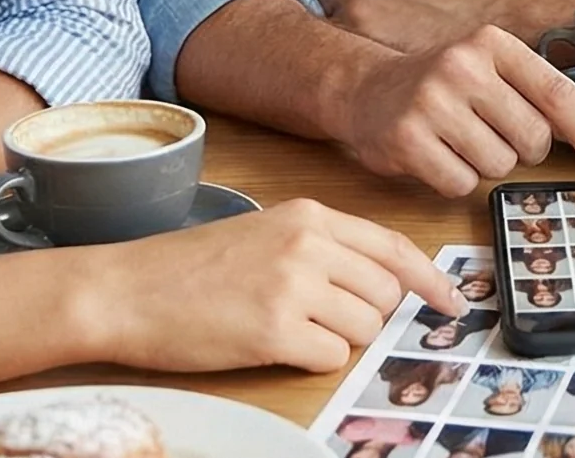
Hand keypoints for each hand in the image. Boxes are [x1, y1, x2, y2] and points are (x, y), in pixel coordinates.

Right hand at [85, 198, 461, 372]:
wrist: (125, 290)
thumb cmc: (188, 268)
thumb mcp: (265, 235)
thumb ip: (323, 248)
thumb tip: (383, 284)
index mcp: (308, 215)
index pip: (393, 246)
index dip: (429, 280)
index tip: (449, 302)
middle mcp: (308, 244)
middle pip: (384, 294)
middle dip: (364, 315)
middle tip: (317, 317)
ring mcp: (293, 287)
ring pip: (364, 327)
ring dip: (336, 338)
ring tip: (286, 326)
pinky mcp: (275, 331)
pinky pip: (331, 357)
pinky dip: (311, 359)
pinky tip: (272, 344)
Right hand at [333, 25, 574, 196]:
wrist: (366, 90)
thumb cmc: (445, 86)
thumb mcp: (500, 76)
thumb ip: (556, 101)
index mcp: (492, 44)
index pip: (557, 93)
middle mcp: (462, 66)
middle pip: (533, 139)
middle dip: (524, 150)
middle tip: (493, 133)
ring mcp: (431, 102)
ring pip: (499, 166)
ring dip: (487, 164)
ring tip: (459, 139)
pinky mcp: (407, 139)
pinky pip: (461, 184)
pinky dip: (456, 179)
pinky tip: (437, 155)